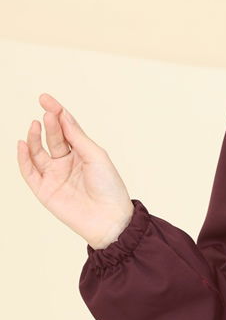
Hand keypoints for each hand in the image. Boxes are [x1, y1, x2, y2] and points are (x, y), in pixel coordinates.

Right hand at [17, 92, 134, 248]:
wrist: (109, 219)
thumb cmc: (109, 187)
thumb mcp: (96, 156)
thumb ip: (77, 137)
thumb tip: (62, 115)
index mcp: (82, 153)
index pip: (66, 128)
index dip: (56, 113)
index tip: (46, 99)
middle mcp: (67, 163)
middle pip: (53, 138)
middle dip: (49, 124)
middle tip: (47, 113)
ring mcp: (54, 176)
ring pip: (38, 152)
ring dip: (34, 138)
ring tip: (36, 125)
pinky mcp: (44, 190)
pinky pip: (29, 172)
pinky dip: (23, 158)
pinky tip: (22, 144)